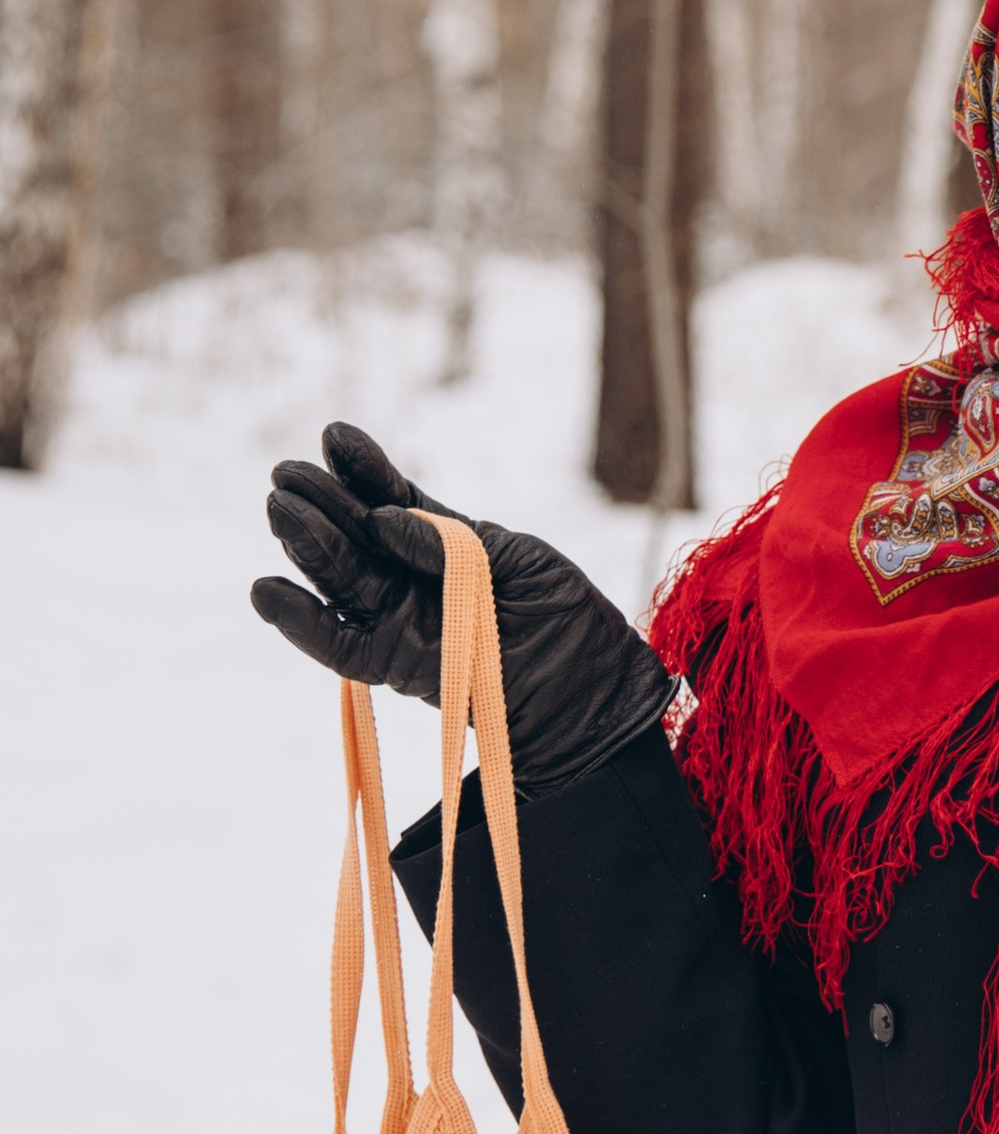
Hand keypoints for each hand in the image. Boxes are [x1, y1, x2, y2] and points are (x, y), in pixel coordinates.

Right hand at [251, 422, 675, 796]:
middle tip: (284, 474)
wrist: (597, 696)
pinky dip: (302, 623)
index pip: (394, 498)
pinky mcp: (397, 668)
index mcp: (445, 546)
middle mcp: (413, 581)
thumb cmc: (570, 621)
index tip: (334, 436)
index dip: (364, 469)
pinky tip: (267, 591)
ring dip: (306, 548)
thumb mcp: (524, 561)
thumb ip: (453, 540)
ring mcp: (402, 623)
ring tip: (278, 511)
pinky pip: (340, 647)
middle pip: (354, 538)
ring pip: (341, 583)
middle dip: (320, 504)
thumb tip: (382, 519)